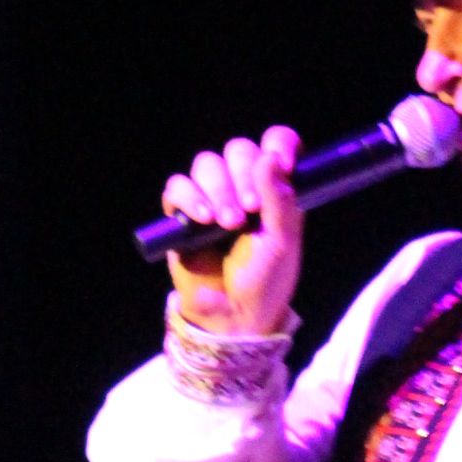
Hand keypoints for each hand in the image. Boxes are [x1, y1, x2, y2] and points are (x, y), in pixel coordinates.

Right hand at [163, 125, 302, 337]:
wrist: (234, 318)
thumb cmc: (265, 282)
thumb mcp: (284, 242)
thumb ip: (281, 199)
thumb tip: (270, 157)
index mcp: (274, 189)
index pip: (275, 145)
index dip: (278, 144)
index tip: (282, 162)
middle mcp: (243, 187)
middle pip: (237, 150)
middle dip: (244, 175)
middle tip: (251, 210)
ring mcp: (211, 198)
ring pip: (206, 164)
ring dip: (219, 189)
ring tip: (228, 223)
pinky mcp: (182, 216)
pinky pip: (177, 188)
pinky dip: (189, 198)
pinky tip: (203, 220)